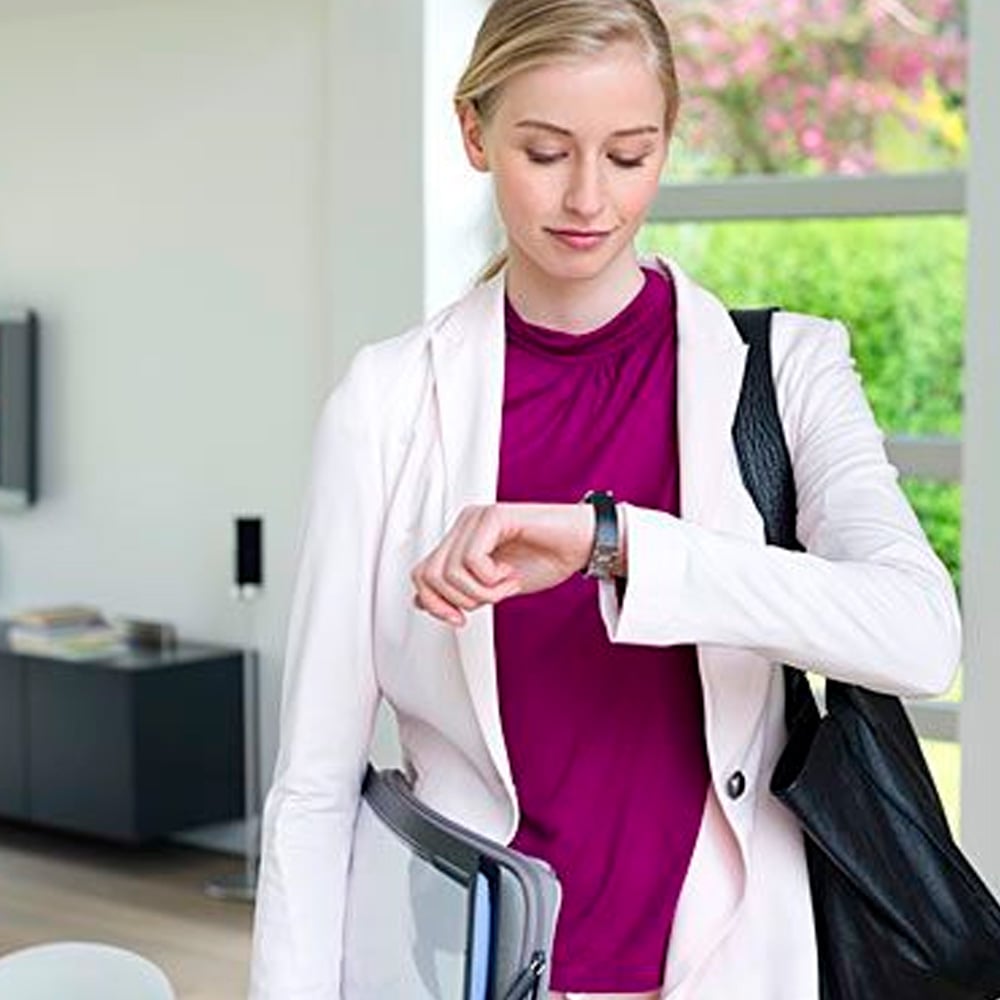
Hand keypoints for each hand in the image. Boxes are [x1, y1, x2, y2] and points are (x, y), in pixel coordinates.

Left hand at [410, 502, 594, 626]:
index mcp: (460, 539)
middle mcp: (464, 524)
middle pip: (429, 575)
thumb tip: (421, 603)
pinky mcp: (494, 515)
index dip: (434, 604)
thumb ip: (461, 592)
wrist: (582, 544)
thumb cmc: (545, 560)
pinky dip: (492, 580)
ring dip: (482, 592)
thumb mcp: (494, 588)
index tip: (460, 620)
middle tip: (490, 599)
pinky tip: (512, 573)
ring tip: (507, 584)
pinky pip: (473, 561)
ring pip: (451, 572)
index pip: (421, 574)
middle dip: (458, 601)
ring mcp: (477, 518)